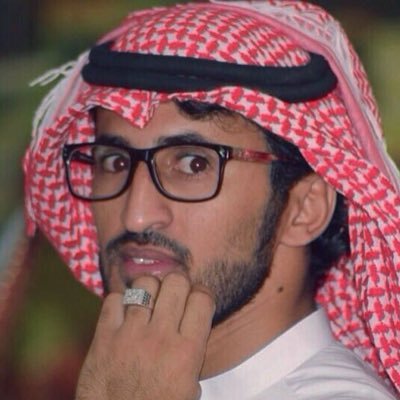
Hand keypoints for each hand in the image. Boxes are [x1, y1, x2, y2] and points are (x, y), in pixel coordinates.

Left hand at [75, 273, 214, 399]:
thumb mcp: (189, 387)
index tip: (195, 300)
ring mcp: (130, 334)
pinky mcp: (104, 337)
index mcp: (187, 351)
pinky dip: (119, 301)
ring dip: (149, 288)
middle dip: (177, 285)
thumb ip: (194, 351)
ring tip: (148, 301)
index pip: (202, 298)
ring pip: (145, 283)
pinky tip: (124, 312)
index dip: (201, 294)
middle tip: (172, 296)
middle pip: (176, 282)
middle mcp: (161, 336)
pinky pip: (113, 299)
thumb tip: (192, 321)